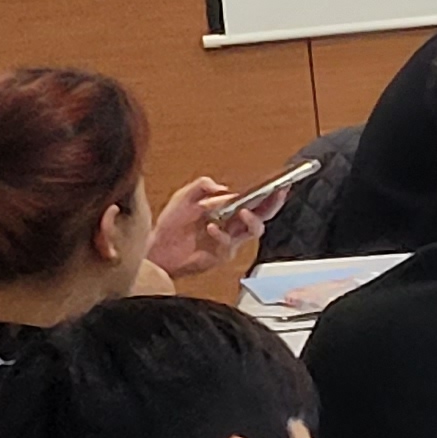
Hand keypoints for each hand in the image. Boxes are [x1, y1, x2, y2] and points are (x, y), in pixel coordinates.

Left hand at [147, 175, 266, 278]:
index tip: (279, 183)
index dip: (269, 192)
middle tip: (277, 193)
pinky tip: (212, 227)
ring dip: (253, 220)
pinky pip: (228, 243)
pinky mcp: (221, 254)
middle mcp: (233, 226)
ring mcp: (229, 240)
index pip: (255, 201)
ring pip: (254, 230)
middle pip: (263, 214)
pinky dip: (221, 234)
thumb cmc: (171, 227)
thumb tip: (223, 188)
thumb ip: (201, 186)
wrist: (157, 250)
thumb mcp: (184, 197)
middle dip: (273, 203)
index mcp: (228, 211)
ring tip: (244, 211)